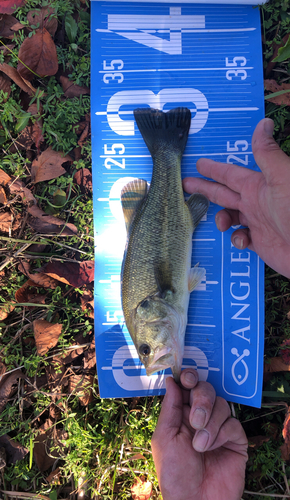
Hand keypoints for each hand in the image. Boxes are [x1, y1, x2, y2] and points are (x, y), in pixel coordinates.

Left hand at [151, 369, 247, 499]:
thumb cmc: (174, 472)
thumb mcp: (164, 437)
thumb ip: (170, 407)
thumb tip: (172, 380)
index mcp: (181, 413)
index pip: (188, 386)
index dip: (189, 377)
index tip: (187, 378)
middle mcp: (200, 415)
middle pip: (206, 389)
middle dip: (201, 400)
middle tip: (195, 420)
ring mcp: (218, 427)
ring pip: (221, 404)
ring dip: (210, 423)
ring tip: (200, 445)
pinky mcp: (235, 439)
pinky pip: (233, 423)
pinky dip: (221, 433)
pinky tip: (212, 448)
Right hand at [183, 118, 289, 277]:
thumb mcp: (282, 177)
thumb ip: (267, 154)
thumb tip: (263, 124)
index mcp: (258, 186)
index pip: (229, 174)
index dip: (213, 169)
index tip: (199, 164)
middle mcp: (256, 203)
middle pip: (224, 193)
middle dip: (205, 189)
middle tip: (185, 184)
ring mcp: (258, 223)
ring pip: (230, 217)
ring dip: (221, 219)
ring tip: (222, 223)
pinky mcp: (262, 243)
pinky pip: (241, 239)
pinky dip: (237, 239)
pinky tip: (243, 240)